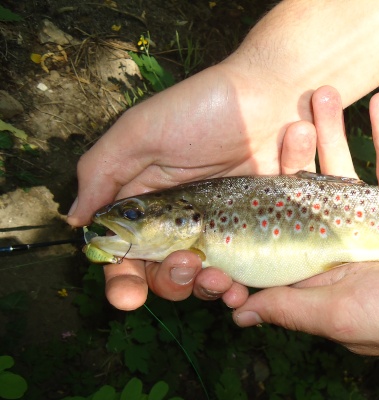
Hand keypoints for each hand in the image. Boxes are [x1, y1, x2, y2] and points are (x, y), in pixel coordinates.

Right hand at [68, 60, 317, 309]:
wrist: (273, 96)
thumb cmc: (203, 108)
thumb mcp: (141, 131)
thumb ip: (103, 172)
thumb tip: (77, 220)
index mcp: (146, 200)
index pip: (124, 252)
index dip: (122, 279)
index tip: (128, 296)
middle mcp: (179, 220)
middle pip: (163, 273)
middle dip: (169, 282)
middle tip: (187, 264)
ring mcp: (218, 228)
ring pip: (202, 278)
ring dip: (203, 289)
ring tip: (217, 279)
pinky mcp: (253, 231)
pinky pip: (242, 270)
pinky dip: (237, 286)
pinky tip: (240, 287)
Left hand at [233, 88, 378, 363]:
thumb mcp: (342, 317)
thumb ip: (290, 308)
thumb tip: (238, 314)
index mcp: (319, 278)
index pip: (276, 238)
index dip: (260, 207)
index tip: (244, 175)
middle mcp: (340, 251)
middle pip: (308, 196)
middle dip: (297, 157)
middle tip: (291, 122)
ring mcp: (373, 228)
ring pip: (347, 173)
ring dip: (337, 134)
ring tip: (325, 94)